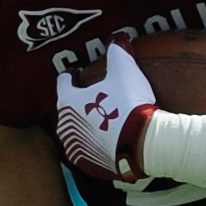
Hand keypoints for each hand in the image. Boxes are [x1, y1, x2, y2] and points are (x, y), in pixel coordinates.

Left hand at [56, 40, 154, 180]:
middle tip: (92, 99)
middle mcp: (65, 127)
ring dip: (84, 127)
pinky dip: (94, 147)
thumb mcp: (125, 71)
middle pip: (67, 111)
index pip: (63, 83)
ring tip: (99, 123)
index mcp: (68, 102)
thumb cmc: (128, 104)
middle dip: (77, 105)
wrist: (142, 144)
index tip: (77, 74)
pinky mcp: (88, 166)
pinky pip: (88, 153)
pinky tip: (107, 143)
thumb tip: (117, 39)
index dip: (71, 76)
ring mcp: (76, 149)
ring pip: (75, 134)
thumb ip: (117, 53)